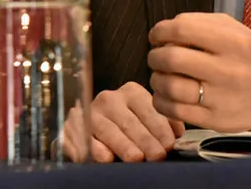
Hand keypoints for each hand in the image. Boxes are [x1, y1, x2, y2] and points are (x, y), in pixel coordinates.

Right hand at [63, 81, 184, 162]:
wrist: (91, 124)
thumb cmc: (126, 123)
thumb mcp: (144, 116)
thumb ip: (162, 121)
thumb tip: (177, 132)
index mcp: (131, 92)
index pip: (149, 109)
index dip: (161, 128)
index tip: (170, 144)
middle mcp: (110, 99)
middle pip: (130, 122)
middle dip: (146, 141)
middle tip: (158, 155)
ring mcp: (90, 114)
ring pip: (109, 131)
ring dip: (124, 146)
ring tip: (137, 158)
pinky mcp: (73, 129)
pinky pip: (86, 140)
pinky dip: (96, 150)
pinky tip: (106, 158)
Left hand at [147, 13, 250, 132]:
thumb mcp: (237, 29)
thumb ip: (202, 23)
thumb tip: (168, 28)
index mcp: (233, 41)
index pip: (181, 30)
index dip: (160, 31)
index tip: (157, 35)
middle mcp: (227, 69)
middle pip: (171, 58)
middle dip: (155, 55)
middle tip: (157, 56)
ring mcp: (221, 98)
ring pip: (169, 87)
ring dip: (156, 78)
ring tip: (163, 75)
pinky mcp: (215, 120)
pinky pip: (174, 110)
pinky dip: (162, 100)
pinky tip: (168, 94)